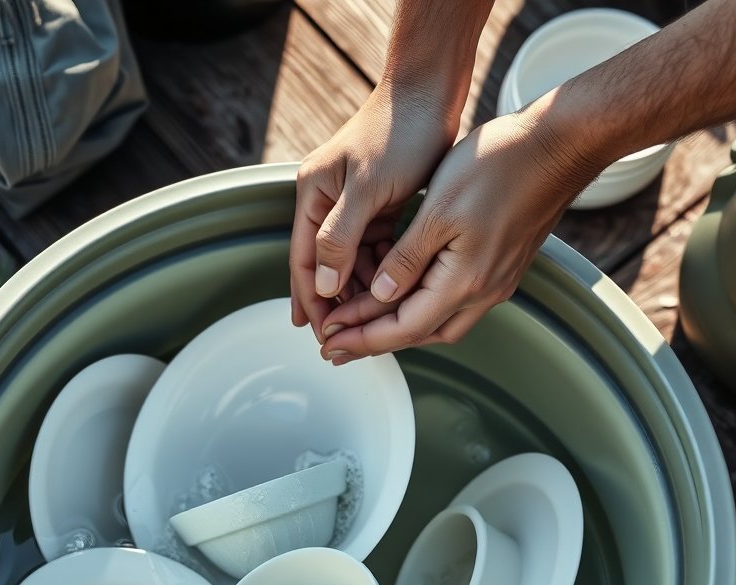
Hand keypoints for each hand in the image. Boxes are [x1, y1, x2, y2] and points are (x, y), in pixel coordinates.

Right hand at [290, 82, 456, 340]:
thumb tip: (324, 285)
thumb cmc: (398, 132)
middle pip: (324, 267)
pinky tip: (389, 293)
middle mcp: (327, 203)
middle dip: (334, 304)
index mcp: (313, 196)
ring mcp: (352, 205)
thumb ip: (341, 238)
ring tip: (370, 323)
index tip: (321, 335)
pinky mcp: (378, 205)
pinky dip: (379, 271)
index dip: (311, 302)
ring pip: (350, 262)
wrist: (431, 92)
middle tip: (344, 341)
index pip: (304, 262)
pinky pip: (373, 249)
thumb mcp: (368, 189)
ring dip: (359, 291)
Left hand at [317, 111, 601, 362]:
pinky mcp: (500, 268)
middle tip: (335, 344)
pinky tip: (400, 298)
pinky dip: (420, 308)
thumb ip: (406, 259)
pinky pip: (453, 304)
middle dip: (373, 340)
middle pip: (418, 334)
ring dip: (396, 327)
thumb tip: (379, 296)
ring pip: (436, 323)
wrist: (561, 143)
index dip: (362, 338)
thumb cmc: (499, 164)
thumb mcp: (438, 209)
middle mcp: (482, 293)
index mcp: (464, 283)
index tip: (329, 342)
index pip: (402, 328)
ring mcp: (495, 283)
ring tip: (360, 325)